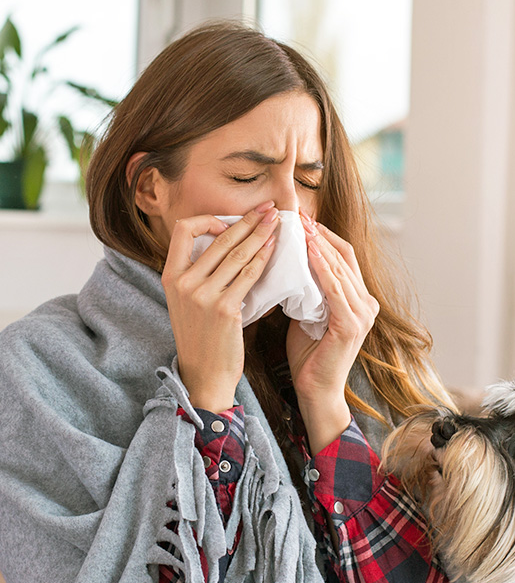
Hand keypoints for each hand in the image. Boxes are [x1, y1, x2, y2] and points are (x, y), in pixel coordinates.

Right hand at [161, 204, 279, 411]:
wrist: (204, 375)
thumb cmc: (202, 338)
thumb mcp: (187, 302)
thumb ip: (199, 274)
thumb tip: (227, 243)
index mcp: (170, 276)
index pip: (184, 230)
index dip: (208, 219)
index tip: (230, 221)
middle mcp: (183, 283)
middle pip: (219, 238)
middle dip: (248, 220)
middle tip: (268, 208)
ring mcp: (203, 296)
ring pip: (237, 253)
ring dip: (261, 234)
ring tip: (277, 222)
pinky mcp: (224, 309)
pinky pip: (249, 274)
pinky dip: (264, 258)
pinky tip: (275, 248)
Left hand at [287, 212, 379, 452]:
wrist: (315, 391)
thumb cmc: (309, 357)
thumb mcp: (307, 314)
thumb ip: (307, 290)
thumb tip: (287, 263)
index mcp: (358, 300)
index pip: (343, 258)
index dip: (323, 236)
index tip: (300, 219)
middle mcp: (367, 304)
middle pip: (344, 257)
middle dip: (319, 233)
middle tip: (296, 213)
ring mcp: (363, 314)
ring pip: (340, 268)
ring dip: (318, 244)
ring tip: (299, 225)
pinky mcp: (352, 324)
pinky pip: (335, 288)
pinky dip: (321, 267)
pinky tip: (307, 250)